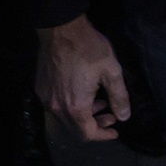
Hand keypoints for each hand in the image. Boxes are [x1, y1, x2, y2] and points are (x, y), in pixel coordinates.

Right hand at [37, 16, 129, 141]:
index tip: (115, 131)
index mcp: (75, 106)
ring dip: (84, 115)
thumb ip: (119, 97)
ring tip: (100, 103)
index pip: (87, 134)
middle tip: (111, 115)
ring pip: (65, 118)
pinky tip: (83, 93)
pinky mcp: (41, 89)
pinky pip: (57, 106)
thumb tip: (124, 117)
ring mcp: (46, 99)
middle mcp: (56, 108)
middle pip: (75, 129)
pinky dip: (71, 106)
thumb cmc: (88, 49)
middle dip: (95, 126)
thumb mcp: (111, 70)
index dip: (103, 136)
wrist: (61, 29)